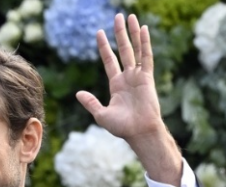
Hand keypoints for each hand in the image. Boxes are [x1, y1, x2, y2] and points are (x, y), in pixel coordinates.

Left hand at [75, 13, 181, 183]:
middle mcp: (128, 77)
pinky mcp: (147, 77)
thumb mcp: (101, 114)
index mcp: (116, 84)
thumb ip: (91, 102)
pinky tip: (143, 30)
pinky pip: (146, 56)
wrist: (138, 131)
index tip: (99, 33)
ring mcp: (138, 76)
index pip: (109, 60)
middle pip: (123, 50)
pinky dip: (145, 43)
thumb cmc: (122, 127)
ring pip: (135, 49)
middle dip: (119, 34)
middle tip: (117, 17)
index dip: (104, 47)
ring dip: (132, 33)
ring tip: (129, 17)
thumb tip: (78, 93)